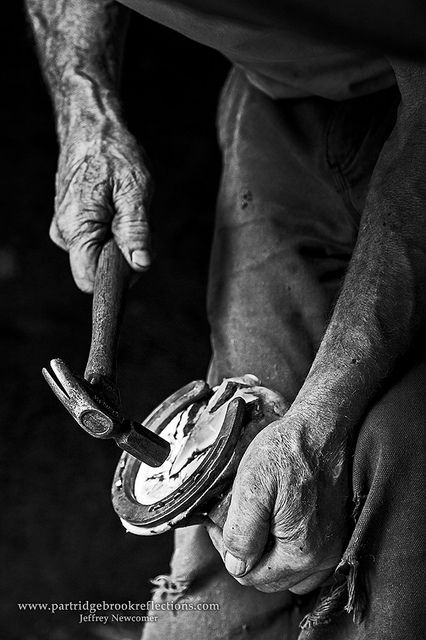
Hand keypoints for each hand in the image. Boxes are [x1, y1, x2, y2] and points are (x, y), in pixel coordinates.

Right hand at [51, 121, 152, 291]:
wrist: (92, 127)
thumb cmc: (113, 153)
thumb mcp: (134, 191)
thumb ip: (135, 231)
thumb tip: (140, 264)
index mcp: (77, 229)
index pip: (91, 280)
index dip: (118, 277)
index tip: (136, 256)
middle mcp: (65, 234)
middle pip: (99, 269)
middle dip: (124, 254)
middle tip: (134, 218)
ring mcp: (67, 230)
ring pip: (101, 255)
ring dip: (121, 240)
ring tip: (125, 206)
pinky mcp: (73, 224)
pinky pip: (98, 241)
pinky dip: (113, 230)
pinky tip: (117, 206)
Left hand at [207, 405, 349, 593]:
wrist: (321, 429)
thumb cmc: (286, 451)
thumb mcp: (252, 487)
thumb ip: (242, 533)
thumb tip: (236, 565)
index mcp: (300, 552)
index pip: (250, 576)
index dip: (228, 552)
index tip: (220, 523)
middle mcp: (322, 560)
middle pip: (269, 579)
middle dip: (246, 554)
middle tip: (232, 520)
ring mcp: (333, 549)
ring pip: (288, 575)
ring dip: (267, 556)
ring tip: (255, 523)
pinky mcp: (337, 536)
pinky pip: (307, 563)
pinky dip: (287, 551)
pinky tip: (276, 524)